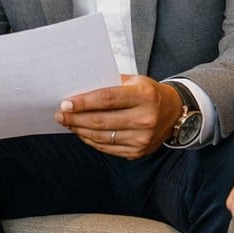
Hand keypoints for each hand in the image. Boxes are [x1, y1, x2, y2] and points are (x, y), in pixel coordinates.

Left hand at [55, 75, 182, 158]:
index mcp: (145, 96)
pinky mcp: (138, 152)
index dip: (84, 103)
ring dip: (80, 130)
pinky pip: (108, 148)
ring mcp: (142, 138)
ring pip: (102, 137)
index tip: (65, 104)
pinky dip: (91, 141)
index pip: (108, 99)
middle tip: (60, 115)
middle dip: (76, 118)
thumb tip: (79, 88)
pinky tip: (82, 133)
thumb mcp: (134, 80)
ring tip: (68, 123)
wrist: (173, 112)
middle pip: (102, 121)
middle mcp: (145, 118)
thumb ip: (110, 83)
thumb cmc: (148, 93)